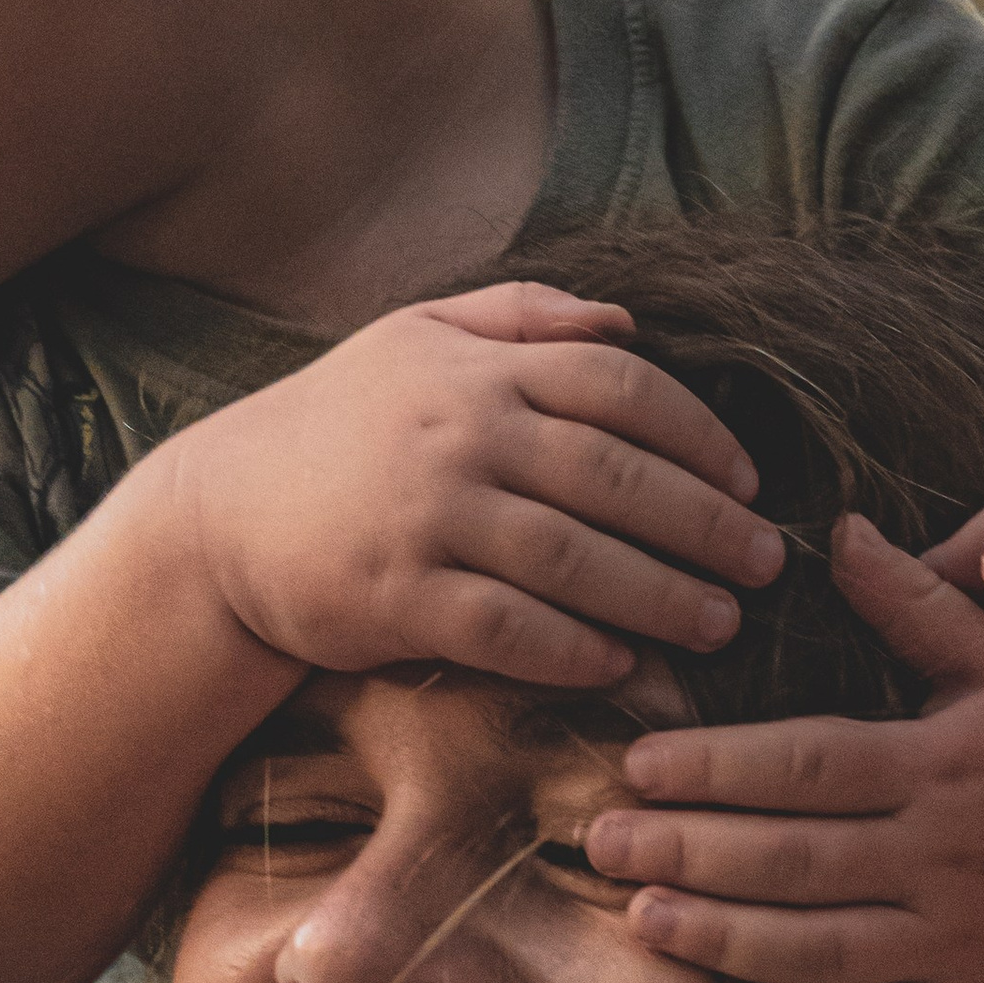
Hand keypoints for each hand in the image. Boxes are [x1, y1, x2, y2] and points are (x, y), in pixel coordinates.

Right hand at [170, 280, 783, 688]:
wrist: (217, 517)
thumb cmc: (335, 429)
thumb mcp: (414, 338)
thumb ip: (521, 317)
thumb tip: (627, 322)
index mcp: (476, 366)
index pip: (619, 385)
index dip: (699, 436)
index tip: (750, 485)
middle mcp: (458, 431)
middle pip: (616, 476)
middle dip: (706, 526)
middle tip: (766, 566)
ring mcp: (426, 515)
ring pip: (576, 559)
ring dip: (661, 596)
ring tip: (719, 624)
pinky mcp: (393, 596)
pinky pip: (508, 629)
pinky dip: (575, 650)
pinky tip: (622, 665)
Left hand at [583, 513, 983, 982]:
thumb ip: (921, 607)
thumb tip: (840, 529)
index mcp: (944, 765)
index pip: (809, 765)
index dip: (718, 767)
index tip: (638, 765)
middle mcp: (946, 856)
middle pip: (798, 857)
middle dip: (692, 850)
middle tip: (600, 843)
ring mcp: (962, 942)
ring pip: (825, 951)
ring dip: (729, 943)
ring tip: (645, 922)